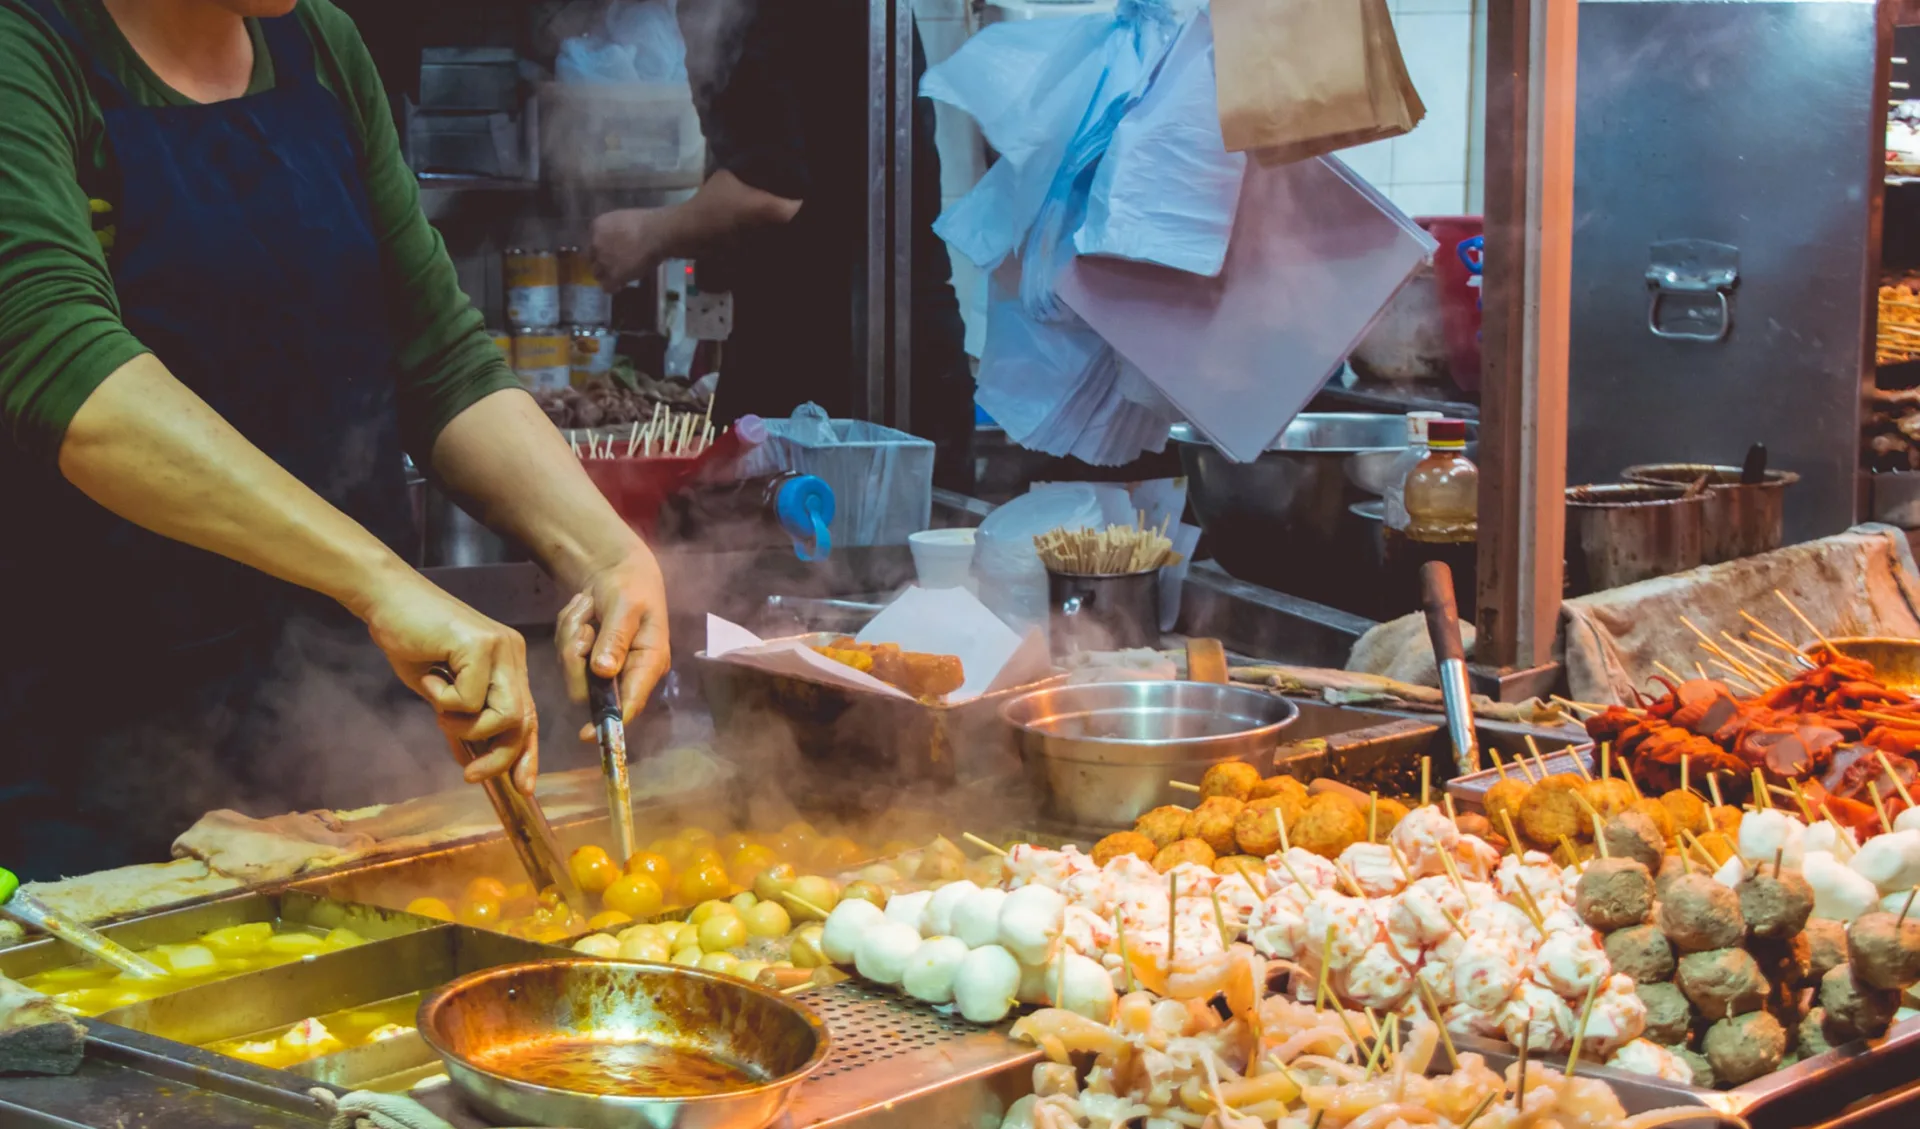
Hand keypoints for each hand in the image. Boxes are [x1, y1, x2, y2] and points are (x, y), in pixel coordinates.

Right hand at [363, 576, 538, 793]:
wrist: (385, 599)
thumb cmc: (408, 640)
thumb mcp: (437, 690)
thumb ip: (458, 719)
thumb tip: (468, 760)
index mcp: (509, 663)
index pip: (528, 715)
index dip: (526, 753)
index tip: (522, 786)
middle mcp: (513, 654)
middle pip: (523, 721)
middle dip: (500, 757)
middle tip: (470, 775)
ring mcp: (501, 648)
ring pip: (504, 715)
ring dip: (465, 727)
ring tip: (438, 708)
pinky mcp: (481, 645)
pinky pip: (469, 699)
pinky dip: (442, 700)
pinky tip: (429, 675)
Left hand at [555, 544, 670, 738]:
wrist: (616, 569)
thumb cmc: (632, 585)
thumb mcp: (626, 606)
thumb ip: (616, 638)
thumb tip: (604, 672)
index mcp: (649, 662)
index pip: (632, 702)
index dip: (611, 722)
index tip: (588, 735)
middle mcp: (627, 672)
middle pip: (589, 689)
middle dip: (576, 655)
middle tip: (584, 624)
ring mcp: (604, 667)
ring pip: (572, 670)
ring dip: (571, 635)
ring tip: (586, 609)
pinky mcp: (586, 659)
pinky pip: (564, 653)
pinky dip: (567, 629)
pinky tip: (583, 611)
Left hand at [588, 208, 666, 288]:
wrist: (657, 233)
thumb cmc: (647, 222)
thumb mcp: (623, 219)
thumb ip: (615, 231)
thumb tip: (619, 241)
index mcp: (597, 227)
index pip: (593, 242)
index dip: (602, 249)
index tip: (612, 252)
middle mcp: (596, 243)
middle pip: (592, 258)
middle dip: (602, 262)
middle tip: (615, 265)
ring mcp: (603, 260)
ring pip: (597, 273)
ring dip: (606, 275)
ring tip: (619, 276)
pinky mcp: (613, 275)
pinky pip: (607, 287)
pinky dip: (613, 287)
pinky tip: (621, 285)